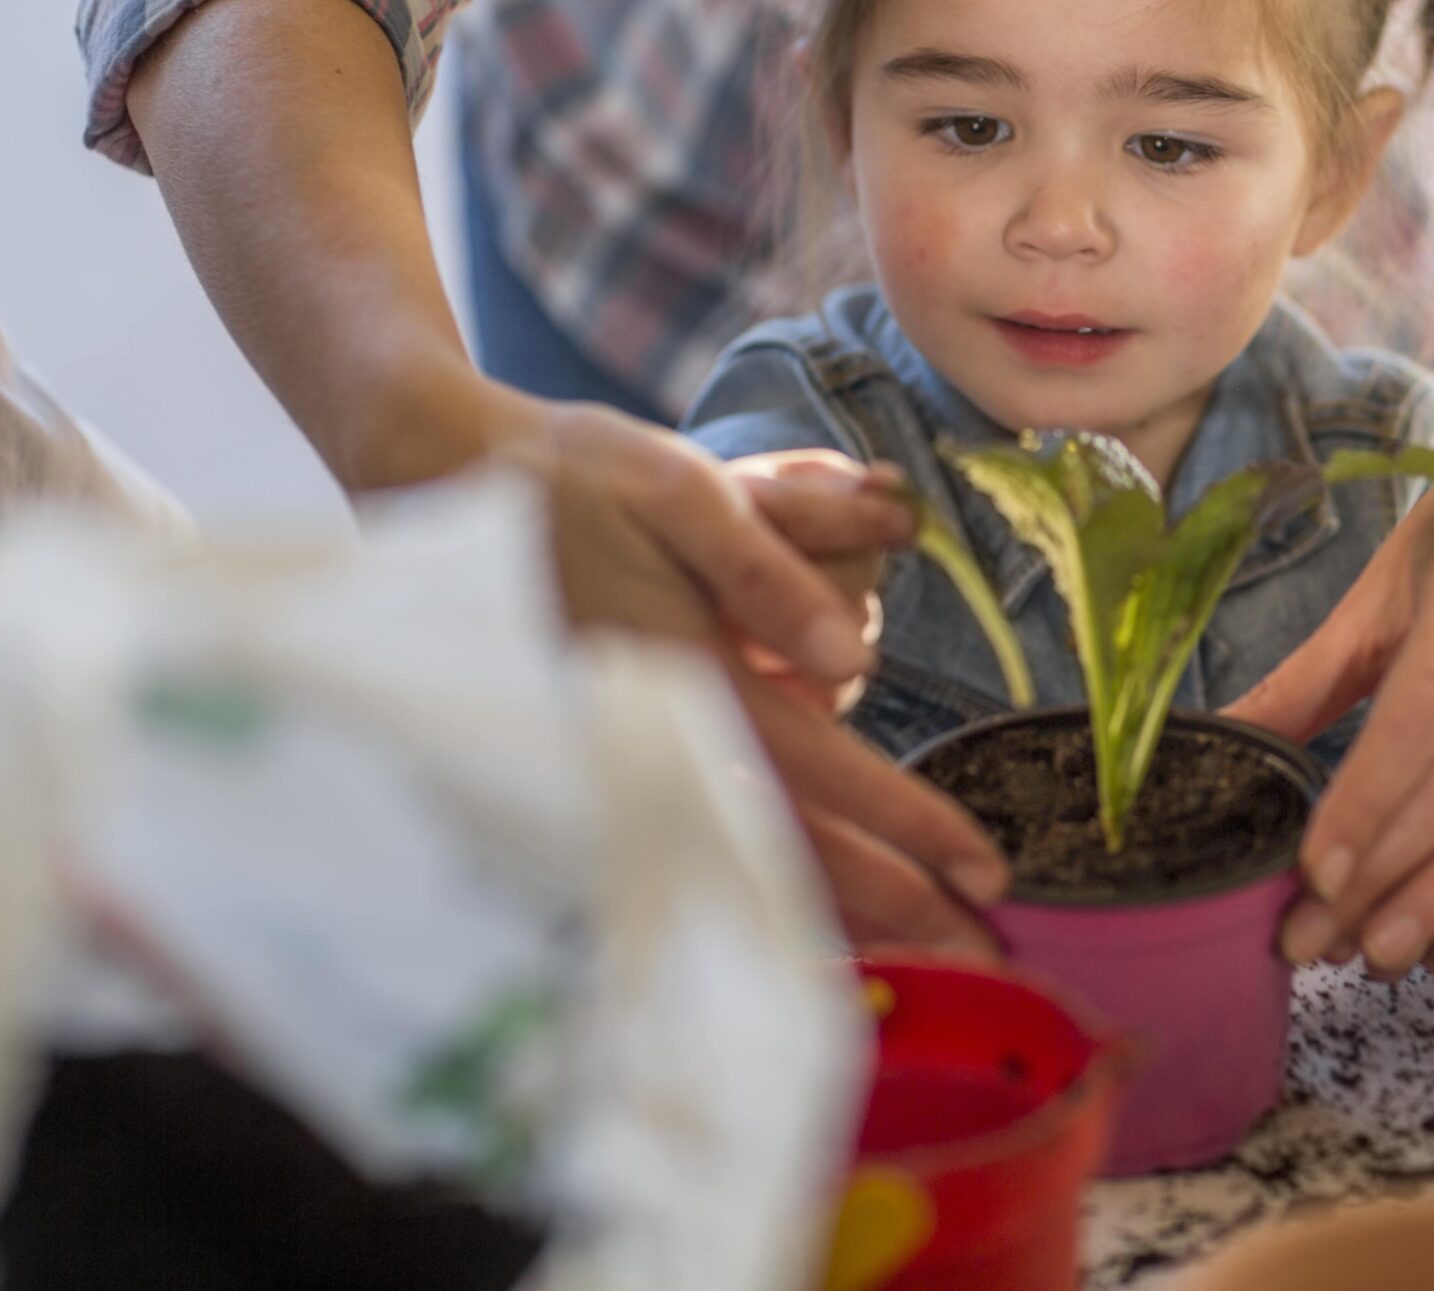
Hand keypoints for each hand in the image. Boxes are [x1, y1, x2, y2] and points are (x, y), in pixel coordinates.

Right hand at [489, 397, 1007, 951]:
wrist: (447, 489)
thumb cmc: (577, 480)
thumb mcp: (681, 488)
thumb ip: (770, 562)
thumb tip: (853, 653)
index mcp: (689, 673)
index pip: (822, 774)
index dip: (909, 829)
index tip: (986, 874)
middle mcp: (656, 738)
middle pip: (790, 849)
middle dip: (894, 906)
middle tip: (985, 951)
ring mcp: (624, 764)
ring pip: (741, 866)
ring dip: (837, 917)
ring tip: (926, 953)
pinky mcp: (604, 768)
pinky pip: (695, 853)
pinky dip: (758, 895)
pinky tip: (816, 925)